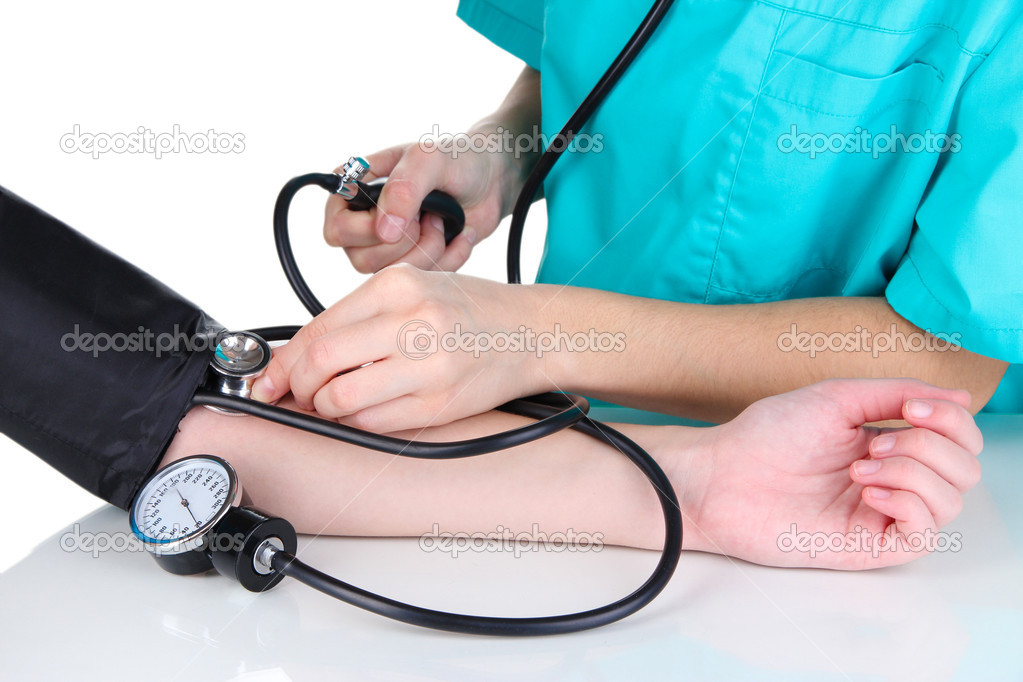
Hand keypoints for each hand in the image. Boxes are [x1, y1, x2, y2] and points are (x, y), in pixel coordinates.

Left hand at [252, 265, 546, 431]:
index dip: (283, 362)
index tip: (268, 379)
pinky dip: (357, 422)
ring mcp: (428, 365)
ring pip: (341, 399)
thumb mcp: (414, 289)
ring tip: (333, 403)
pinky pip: (374, 422)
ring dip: (325, 409)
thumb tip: (301, 353)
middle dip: (296, 387)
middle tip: (295, 395)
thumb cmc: (470, 310)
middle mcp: (412, 321)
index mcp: (397, 286)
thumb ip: (359, 316)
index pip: (317, 328)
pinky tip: (366, 410)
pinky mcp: (440, 403)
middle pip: (321, 363)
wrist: (532, 331)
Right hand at [323, 142, 505, 273]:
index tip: (408, 211)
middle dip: (407, 241)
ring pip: (391, 276)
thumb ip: (404, 189)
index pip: (337, 230)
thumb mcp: (428, 159)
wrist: (491, 179)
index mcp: (352, 193)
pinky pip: (422, 282)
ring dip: (429, 251)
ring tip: (443, 222)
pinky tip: (460, 236)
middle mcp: (362, 224)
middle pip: (362, 260)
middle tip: (431, 214)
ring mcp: (387, 248)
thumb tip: (384, 233)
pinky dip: (450, 260)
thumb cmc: (455, 159)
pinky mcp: (413, 264)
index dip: (370, 230)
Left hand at [677, 379, 982, 568]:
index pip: (958, 437)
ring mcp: (882, 514)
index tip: (912, 408)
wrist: (722, 475)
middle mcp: (892, 479)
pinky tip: (869, 493)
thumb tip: (961, 397)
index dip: (952, 419)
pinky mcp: (868, 545)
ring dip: (914, 474)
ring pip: (950, 501)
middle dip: (932, 446)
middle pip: (964, 470)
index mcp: (888, 442)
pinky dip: (908, 505)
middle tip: (877, 442)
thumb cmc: (767, 436)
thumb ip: (897, 393)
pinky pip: (924, 534)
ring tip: (860, 468)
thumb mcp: (836, 398)